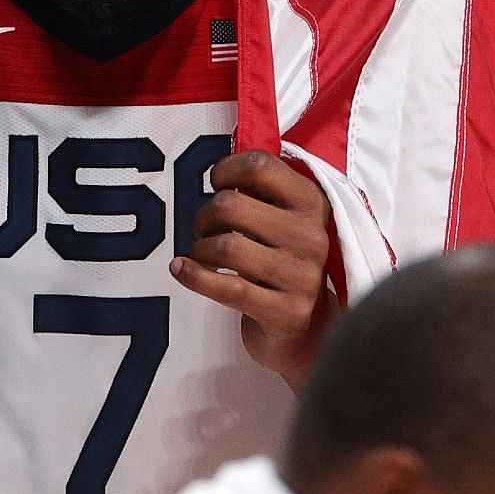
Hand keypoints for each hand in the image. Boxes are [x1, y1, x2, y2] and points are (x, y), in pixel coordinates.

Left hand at [172, 150, 336, 387]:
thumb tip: (218, 174)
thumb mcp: (283, 219)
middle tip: (203, 228)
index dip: (226, 170)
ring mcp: (302, 276)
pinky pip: (228, 288)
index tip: (216, 184)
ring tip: (201, 253)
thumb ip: (260, 192)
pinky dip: (194, 276)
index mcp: (313, 203)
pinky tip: (181, 269)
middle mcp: (312, 236)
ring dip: (200, 248)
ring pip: (227, 247)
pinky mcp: (287, 312)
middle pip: (232, 206)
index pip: (261, 166)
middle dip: (204, 216)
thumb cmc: (281, 261)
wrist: (305, 327)